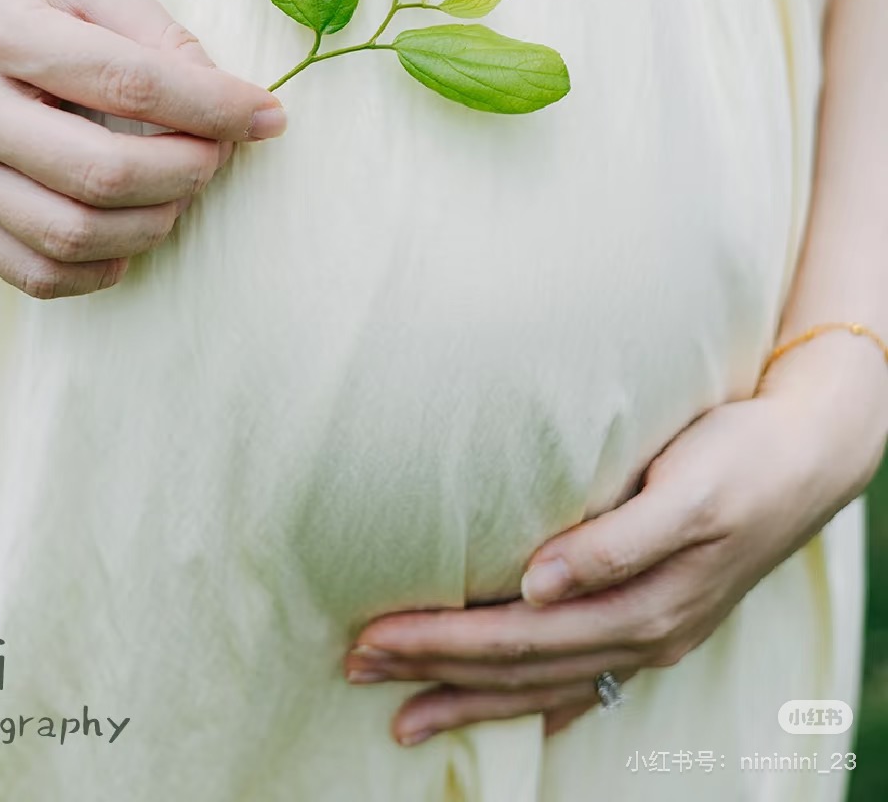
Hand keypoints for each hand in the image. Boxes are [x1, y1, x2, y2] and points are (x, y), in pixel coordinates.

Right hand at [0, 0, 287, 297]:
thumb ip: (155, 29)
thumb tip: (223, 96)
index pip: (128, 84)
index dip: (213, 106)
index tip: (268, 116)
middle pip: (100, 173)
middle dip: (187, 171)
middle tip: (219, 153)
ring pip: (70, 235)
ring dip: (153, 223)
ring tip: (182, 188)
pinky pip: (35, 274)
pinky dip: (102, 268)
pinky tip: (132, 229)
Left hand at [344, 334, 887, 745]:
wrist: (813, 452)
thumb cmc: (741, 455)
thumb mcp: (684, 488)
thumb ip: (614, 541)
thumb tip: (537, 584)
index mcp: (642, 605)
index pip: (517, 638)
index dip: (440, 643)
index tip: (371, 638)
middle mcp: (644, 633)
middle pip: (520, 668)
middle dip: (434, 673)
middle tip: (355, 669)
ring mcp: (656, 635)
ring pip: (546, 684)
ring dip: (471, 698)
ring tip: (403, 717)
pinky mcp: (663, 618)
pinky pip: (588, 679)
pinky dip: (543, 702)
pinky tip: (519, 716)